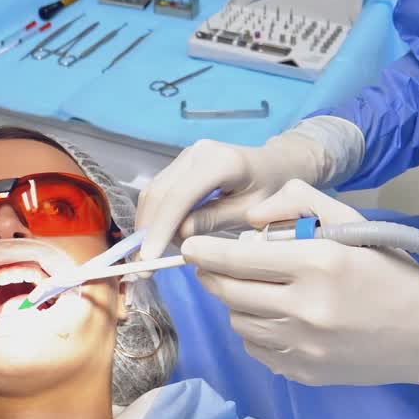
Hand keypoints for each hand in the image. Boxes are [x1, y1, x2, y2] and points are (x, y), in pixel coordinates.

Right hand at [137, 131, 335, 260]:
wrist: (274, 164)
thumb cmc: (269, 189)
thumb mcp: (249, 212)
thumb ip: (214, 221)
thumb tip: (179, 236)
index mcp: (219, 162)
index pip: (180, 196)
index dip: (161, 228)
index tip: (149, 258)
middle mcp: (197, 153)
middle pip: (159, 193)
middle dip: (147, 231)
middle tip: (144, 265)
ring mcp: (186, 155)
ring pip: (153, 192)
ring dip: (148, 225)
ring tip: (153, 256)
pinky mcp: (180, 163)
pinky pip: (159, 190)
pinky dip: (155, 216)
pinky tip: (160, 239)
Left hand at [182, 181, 418, 408]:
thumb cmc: (390, 270)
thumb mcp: (353, 221)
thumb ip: (299, 203)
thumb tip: (250, 219)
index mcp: (318, 263)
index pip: (238, 258)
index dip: (205, 252)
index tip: (189, 248)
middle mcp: (305, 307)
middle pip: (228, 292)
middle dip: (211, 276)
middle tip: (209, 266)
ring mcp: (303, 346)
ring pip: (238, 321)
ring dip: (235, 303)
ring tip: (255, 290)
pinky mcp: (303, 372)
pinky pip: (256, 348)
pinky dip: (255, 330)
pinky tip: (275, 317)